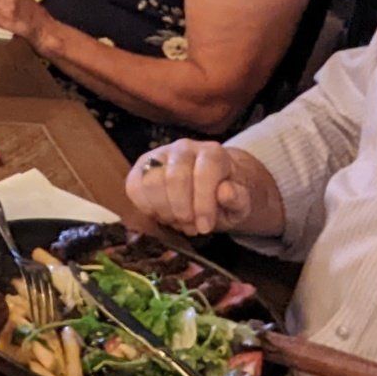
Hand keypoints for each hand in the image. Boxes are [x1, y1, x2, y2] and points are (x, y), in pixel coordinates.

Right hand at [123, 140, 282, 237]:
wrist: (212, 187)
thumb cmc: (227, 197)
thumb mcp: (242, 204)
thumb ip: (239, 198)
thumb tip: (226, 192)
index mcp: (213, 153)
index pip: (204, 173)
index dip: (202, 203)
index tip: (204, 227)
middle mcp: (185, 148)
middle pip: (174, 178)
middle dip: (181, 211)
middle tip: (190, 226)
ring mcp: (160, 154)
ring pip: (151, 183)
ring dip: (164, 210)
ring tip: (177, 221)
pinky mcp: (142, 166)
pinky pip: (134, 186)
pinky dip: (146, 207)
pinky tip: (161, 214)